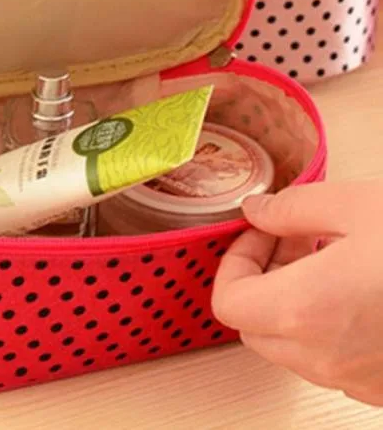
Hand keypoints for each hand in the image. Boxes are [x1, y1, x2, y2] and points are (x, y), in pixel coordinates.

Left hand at [212, 181, 382, 405]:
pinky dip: (326, 326)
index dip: (234, 262)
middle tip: (292, 239)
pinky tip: (356, 288)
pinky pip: (331, 361)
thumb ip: (291, 208)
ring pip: (291, 347)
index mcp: (306, 310)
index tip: (260, 232)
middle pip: (254, 326)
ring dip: (291, 302)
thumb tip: (255, 212)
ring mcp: (358, 381)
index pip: (227, 302)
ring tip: (329, 257)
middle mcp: (326, 358)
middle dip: (260, 278)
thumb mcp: (356, 205)